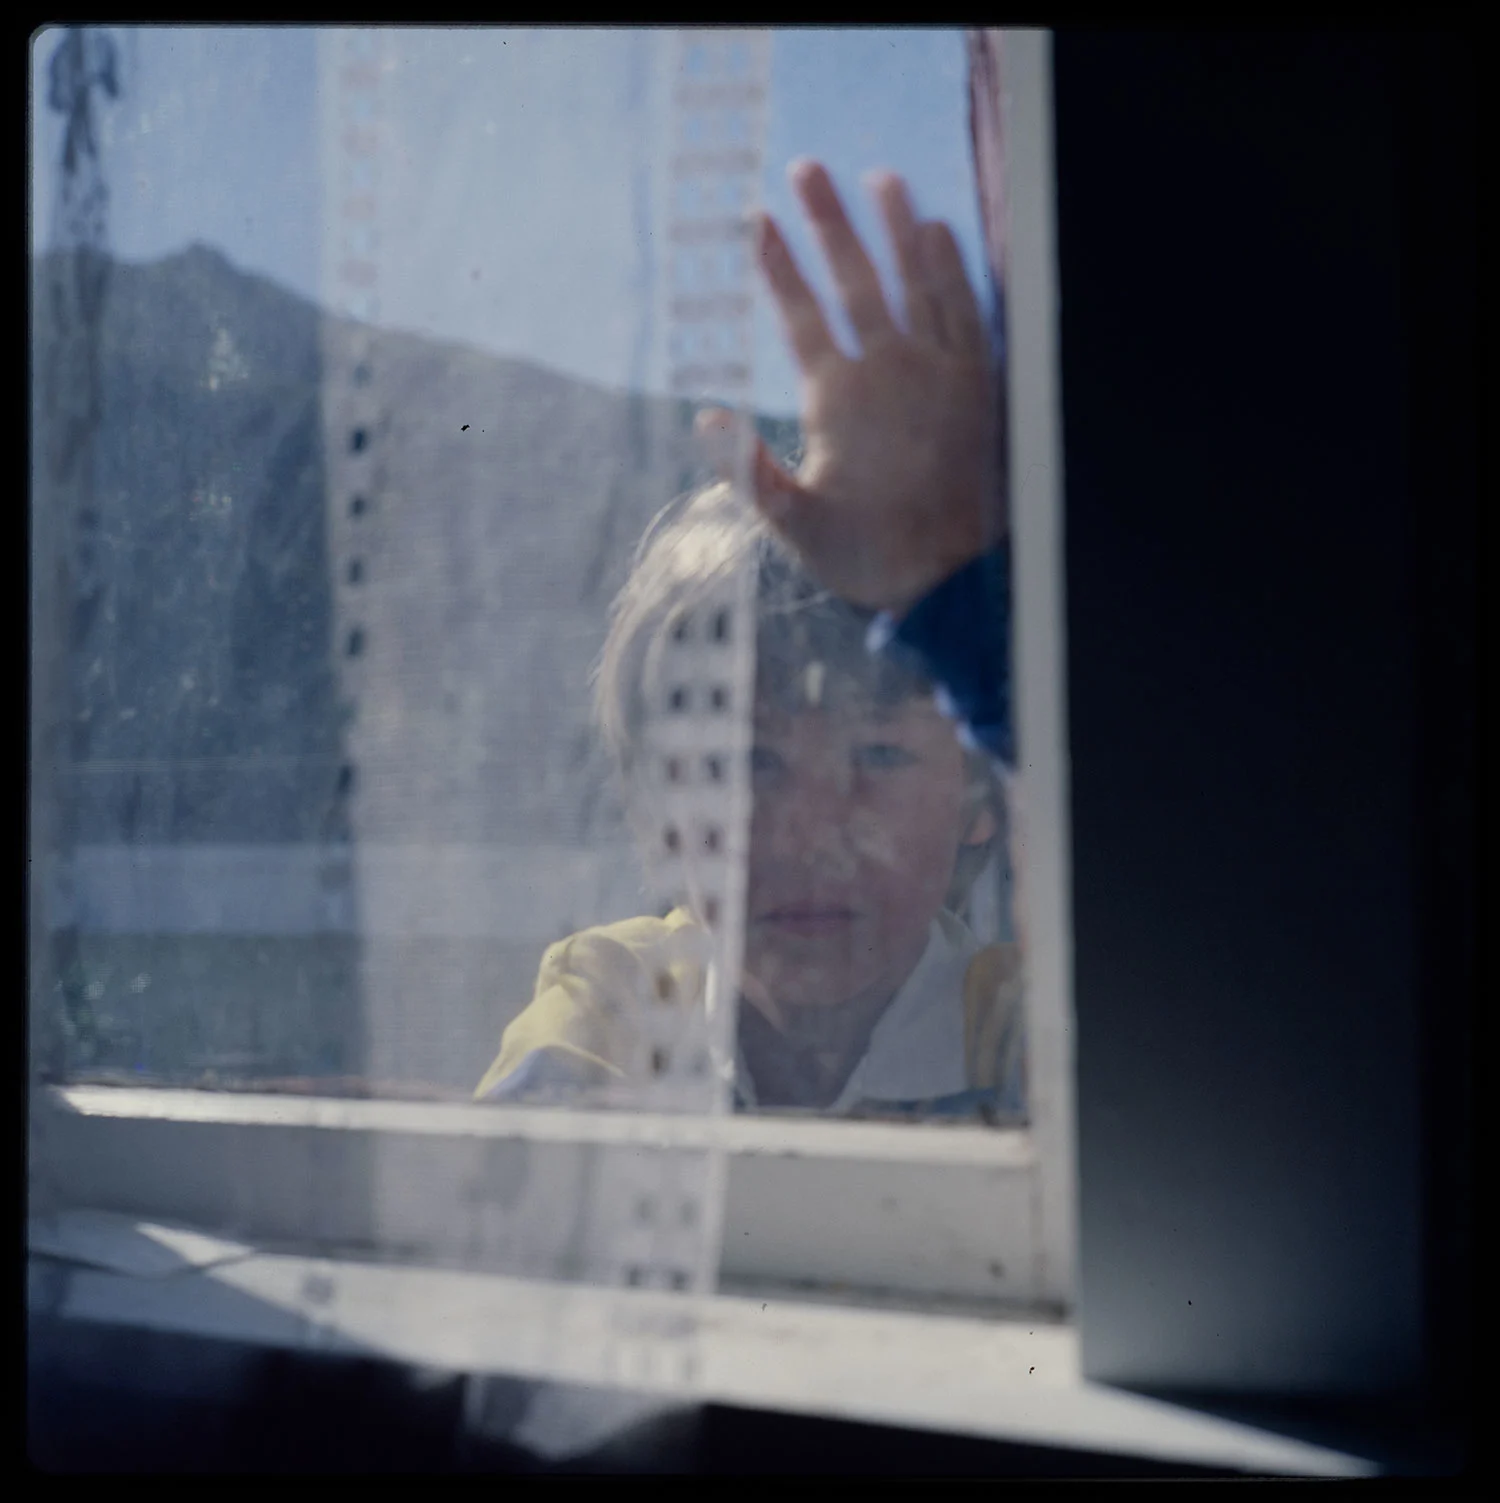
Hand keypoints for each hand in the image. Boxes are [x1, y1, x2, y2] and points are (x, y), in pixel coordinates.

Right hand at [699, 159, 1000, 615]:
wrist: (949, 578)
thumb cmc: (865, 554)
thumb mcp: (794, 524)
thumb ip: (748, 470)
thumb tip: (707, 415)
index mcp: (837, 398)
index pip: (800, 316)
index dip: (777, 266)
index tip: (758, 221)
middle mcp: (889, 370)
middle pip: (855, 279)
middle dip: (828, 220)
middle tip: (808, 168)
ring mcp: (938, 370)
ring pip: (915, 279)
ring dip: (895, 225)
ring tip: (880, 178)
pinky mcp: (977, 379)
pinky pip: (965, 306)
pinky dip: (951, 266)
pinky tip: (938, 231)